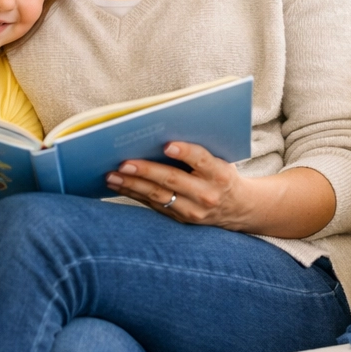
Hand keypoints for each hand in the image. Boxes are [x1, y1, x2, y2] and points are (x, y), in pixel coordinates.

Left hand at [105, 141, 256, 228]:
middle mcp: (207, 195)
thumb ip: (199, 150)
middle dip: (146, 171)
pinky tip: (118, 184)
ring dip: (132, 184)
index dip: (186, 152)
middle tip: (124, 162)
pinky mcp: (180, 220)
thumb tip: (161, 131)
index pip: (202, 160)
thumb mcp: (222, 160)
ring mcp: (193, 211)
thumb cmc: (223, 174)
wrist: (238, 208)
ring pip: (158, 196)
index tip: (167, 144)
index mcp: (220, 174)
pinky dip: (133, 193)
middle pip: (173, 180)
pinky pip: (153, 205)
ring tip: (112, 175)